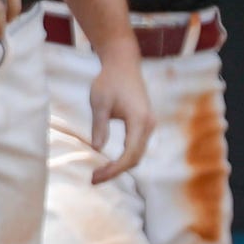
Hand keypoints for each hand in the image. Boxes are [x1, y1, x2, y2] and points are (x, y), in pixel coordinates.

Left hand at [84, 53, 152, 183]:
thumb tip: (97, 149)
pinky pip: (138, 146)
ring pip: (138, 154)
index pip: (129, 154)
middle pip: (136, 158)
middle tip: (94, 179)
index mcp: (139, 120)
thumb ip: (99, 127)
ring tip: (99, 173)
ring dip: (121, 166)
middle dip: (116, 171)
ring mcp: (149, 124)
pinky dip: (125, 157)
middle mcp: (149, 124)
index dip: (114, 169)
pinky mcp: (145, 123)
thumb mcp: (99, 104)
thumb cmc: (109, 81)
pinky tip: (110, 163)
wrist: (123, 65)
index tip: (96, 177)